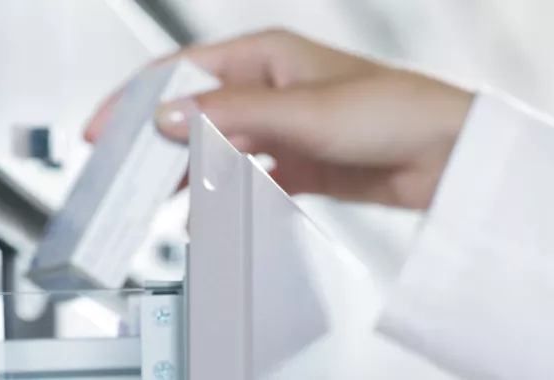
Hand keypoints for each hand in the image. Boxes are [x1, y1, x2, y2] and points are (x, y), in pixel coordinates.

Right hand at [84, 29, 473, 209]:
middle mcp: (268, 88)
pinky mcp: (297, 164)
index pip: (181, 72)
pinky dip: (225, 198)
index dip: (136, 100)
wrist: (449, 156)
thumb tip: (168, 117)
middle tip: (121, 176)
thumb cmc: (392, 110)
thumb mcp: (302, 110)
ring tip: (156, 201)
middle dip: (156, 144)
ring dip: (188, 175)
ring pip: (216, 149)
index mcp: (264, 56)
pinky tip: (206, 215)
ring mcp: (281, 127)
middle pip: (193, 114)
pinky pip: (246, 180)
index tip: (104, 130)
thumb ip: (231, 115)